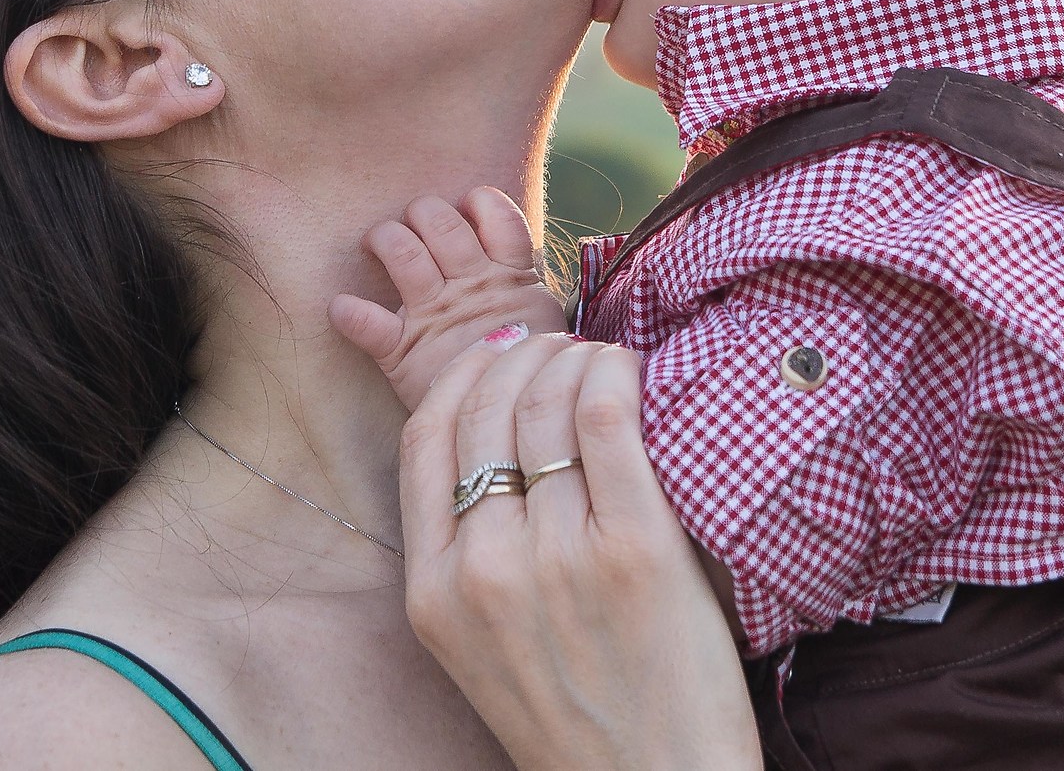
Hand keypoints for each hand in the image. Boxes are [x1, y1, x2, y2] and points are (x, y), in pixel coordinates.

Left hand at [331, 188, 571, 407]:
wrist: (516, 426)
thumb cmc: (527, 370)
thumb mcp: (544, 322)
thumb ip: (527, 286)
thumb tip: (515, 255)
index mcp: (509, 277)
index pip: (498, 215)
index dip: (479, 201)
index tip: (469, 203)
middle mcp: (470, 288)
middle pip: (440, 222)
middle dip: (422, 212)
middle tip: (415, 224)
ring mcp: (436, 317)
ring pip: (404, 253)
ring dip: (386, 238)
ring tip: (381, 243)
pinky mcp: (404, 353)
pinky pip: (370, 326)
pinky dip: (351, 314)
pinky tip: (341, 308)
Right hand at [399, 335, 759, 770]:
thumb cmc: (579, 715)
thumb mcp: (480, 643)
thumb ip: (470, 555)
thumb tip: (491, 440)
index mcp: (434, 592)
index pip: (425, 438)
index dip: (462, 376)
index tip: (498, 354)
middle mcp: (487, 570)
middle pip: (488, 410)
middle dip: (523, 356)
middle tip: (559, 348)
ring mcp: (560, 559)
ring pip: (550, 406)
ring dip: (575, 359)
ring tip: (597, 359)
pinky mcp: (638, 551)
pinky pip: (609, 423)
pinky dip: (615, 375)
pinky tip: (628, 370)